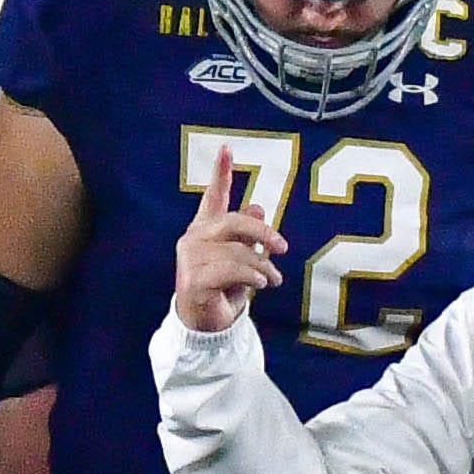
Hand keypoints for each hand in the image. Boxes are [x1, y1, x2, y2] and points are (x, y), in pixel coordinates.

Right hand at [173, 146, 286, 335]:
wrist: (206, 325)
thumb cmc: (224, 289)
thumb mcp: (242, 259)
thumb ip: (248, 235)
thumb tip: (259, 206)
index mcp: (205, 229)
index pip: (214, 197)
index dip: (221, 172)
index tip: (227, 147)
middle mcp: (193, 239)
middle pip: (234, 221)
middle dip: (263, 232)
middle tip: (283, 247)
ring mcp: (190, 259)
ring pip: (238, 251)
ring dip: (262, 266)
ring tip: (273, 279)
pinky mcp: (193, 280)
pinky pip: (232, 270)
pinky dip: (253, 276)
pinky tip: (261, 284)